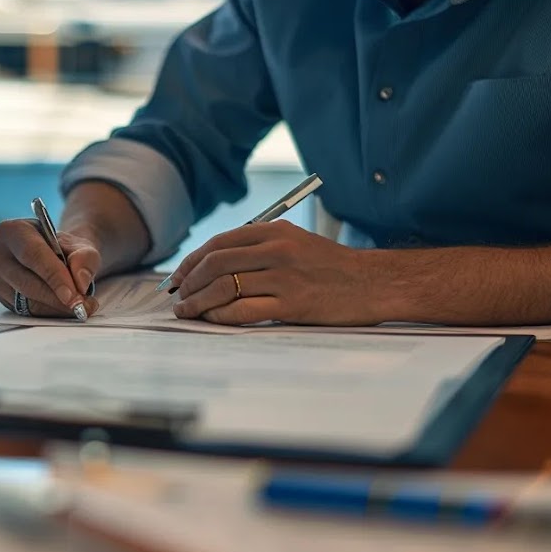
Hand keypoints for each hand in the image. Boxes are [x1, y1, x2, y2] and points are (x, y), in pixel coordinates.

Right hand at [0, 218, 99, 318]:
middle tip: (84, 306)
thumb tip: (80, 282)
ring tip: (82, 306)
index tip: (75, 295)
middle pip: (27, 282)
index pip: (33, 255)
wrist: (54, 256)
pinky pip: (26, 312)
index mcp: (12, 230)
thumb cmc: (64, 248)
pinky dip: (50, 313)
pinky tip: (65, 308)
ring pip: (26, 301)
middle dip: (58, 298)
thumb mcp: (81, 246)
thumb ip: (85, 258)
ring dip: (57, 308)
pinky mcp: (1, 297)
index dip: (54, 277)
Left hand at [168, 220, 396, 325]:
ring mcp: (284, 277)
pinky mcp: (292, 305)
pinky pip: (244, 310)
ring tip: (186, 311)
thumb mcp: (296, 242)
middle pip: (216, 263)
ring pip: (225, 287)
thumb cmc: (332, 267)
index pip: (219, 243)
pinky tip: (212, 319)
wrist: (373, 284)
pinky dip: (221, 315)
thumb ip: (260, 247)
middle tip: (177, 296)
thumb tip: (214, 265)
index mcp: (275, 231)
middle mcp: (277, 250)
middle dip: (188, 281)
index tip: (178, 276)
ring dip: (198, 301)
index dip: (191, 261)